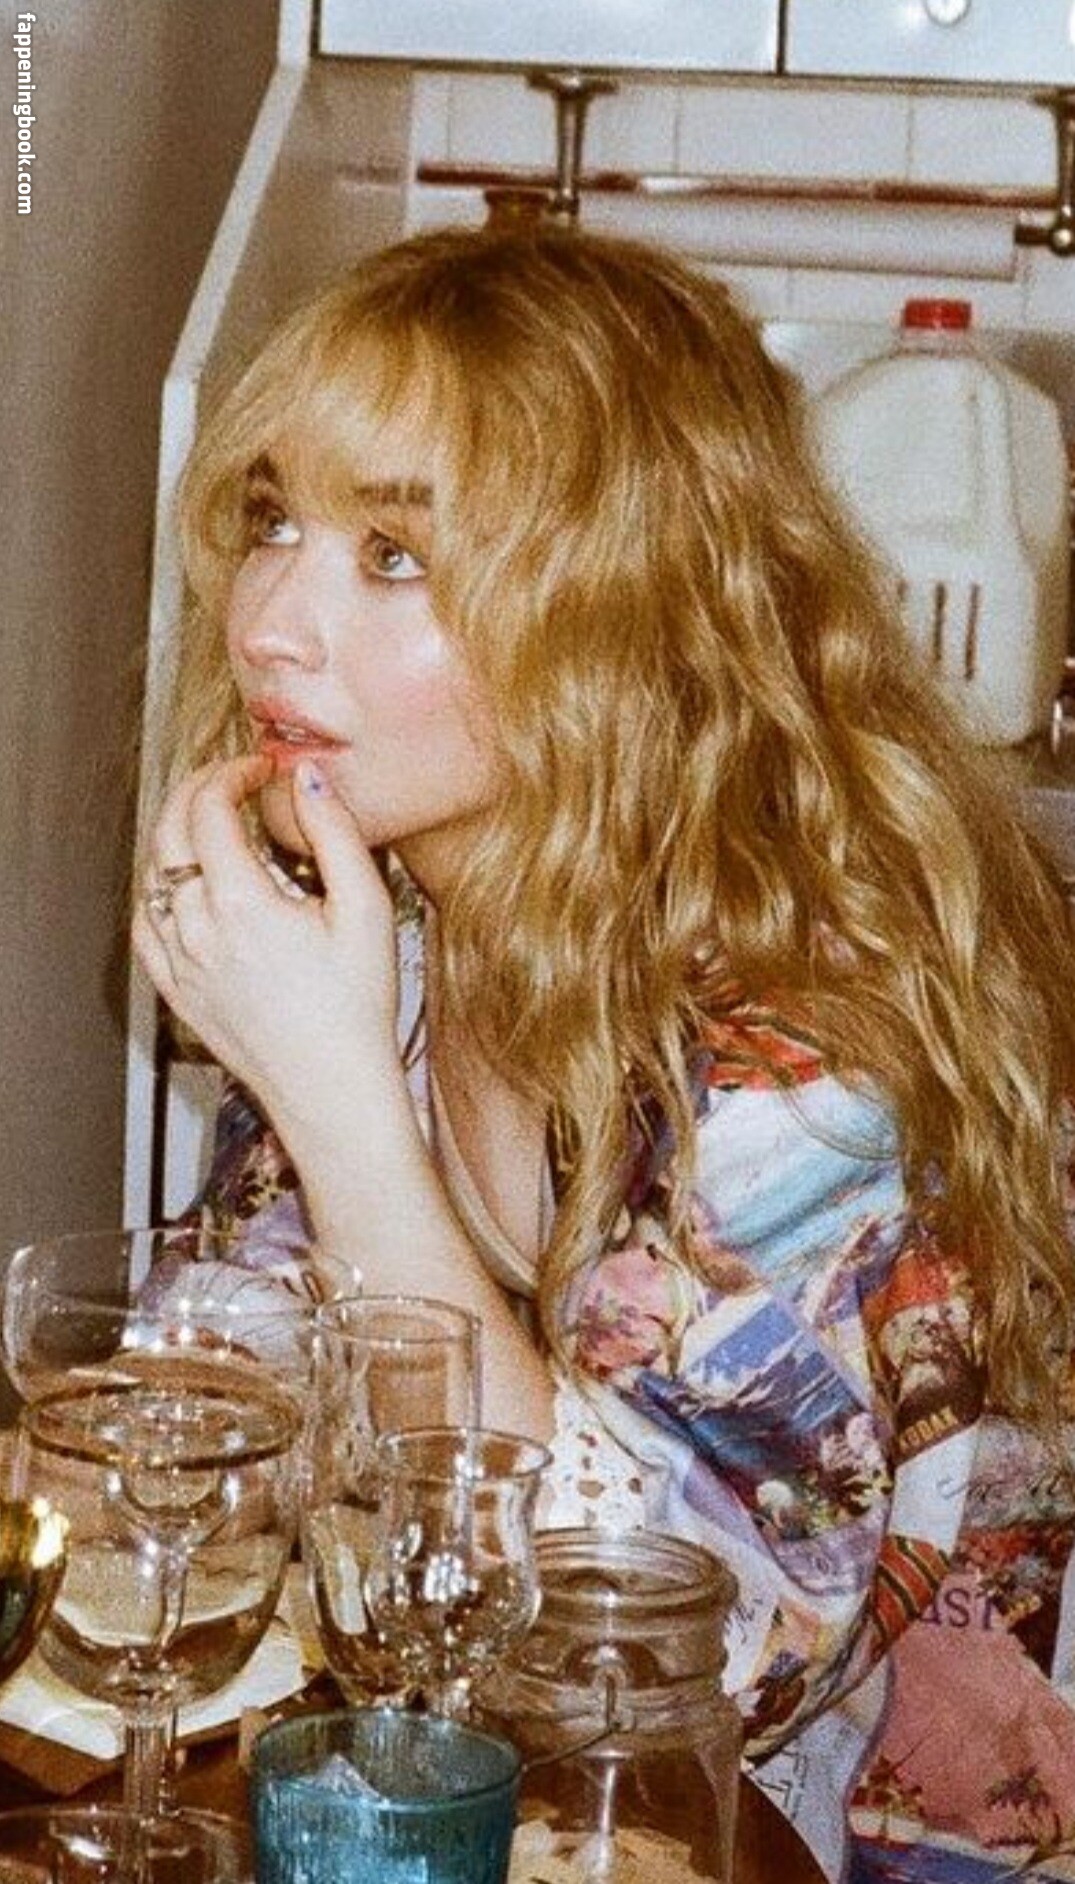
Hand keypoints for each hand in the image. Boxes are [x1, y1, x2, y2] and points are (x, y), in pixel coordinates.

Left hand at [133, 756, 401, 1124]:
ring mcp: (180, 963)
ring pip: (152, 875)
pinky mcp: (177, 991)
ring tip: (210, 823)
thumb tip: (308, 778)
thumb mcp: (365, 910)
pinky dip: (156, 891)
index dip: (232, 773)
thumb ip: (336, 834)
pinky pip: (145, 926)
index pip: (210, 807)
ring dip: (176, 836)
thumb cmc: (357, 1006)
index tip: (262, 770)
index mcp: (242, 902)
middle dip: (197, 790)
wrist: (332, 1089)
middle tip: (230, 780)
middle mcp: (198, 929)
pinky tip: (184, 884)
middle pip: (169, 831)